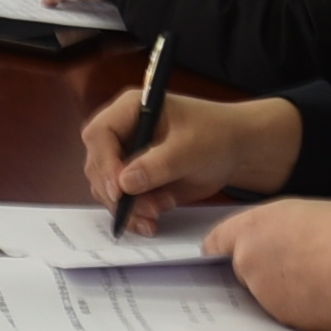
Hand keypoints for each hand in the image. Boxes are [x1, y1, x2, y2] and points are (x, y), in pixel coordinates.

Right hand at [87, 83, 298, 209]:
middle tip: (148, 210)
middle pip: (97, 165)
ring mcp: (124, 156)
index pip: (99, 134)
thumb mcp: (190, 148)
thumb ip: (158, 164)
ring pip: (106, 187)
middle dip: (117, 193)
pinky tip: (152, 222)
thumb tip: (124, 184)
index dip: (104, 163)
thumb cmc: (215, 135)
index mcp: (130, 109)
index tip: (120, 190)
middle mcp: (120, 131)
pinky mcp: (132, 178)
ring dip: (127, 207)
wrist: (233, 148)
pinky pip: (121, 201)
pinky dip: (133, 214)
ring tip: (158, 213)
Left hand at [209, 198, 330, 330]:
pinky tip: (323, 297)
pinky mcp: (280, 319)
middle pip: (242, 269)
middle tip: (294, 264)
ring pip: (264, 293)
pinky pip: (285, 313)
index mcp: (252, 227)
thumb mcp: (309, 212)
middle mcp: (248, 260)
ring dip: (282, 291)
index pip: (218, 240)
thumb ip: (282, 227)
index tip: (221, 254)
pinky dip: (299, 309)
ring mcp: (262, 293)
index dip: (222, 248)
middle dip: (261, 270)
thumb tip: (280, 238)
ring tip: (318, 278)